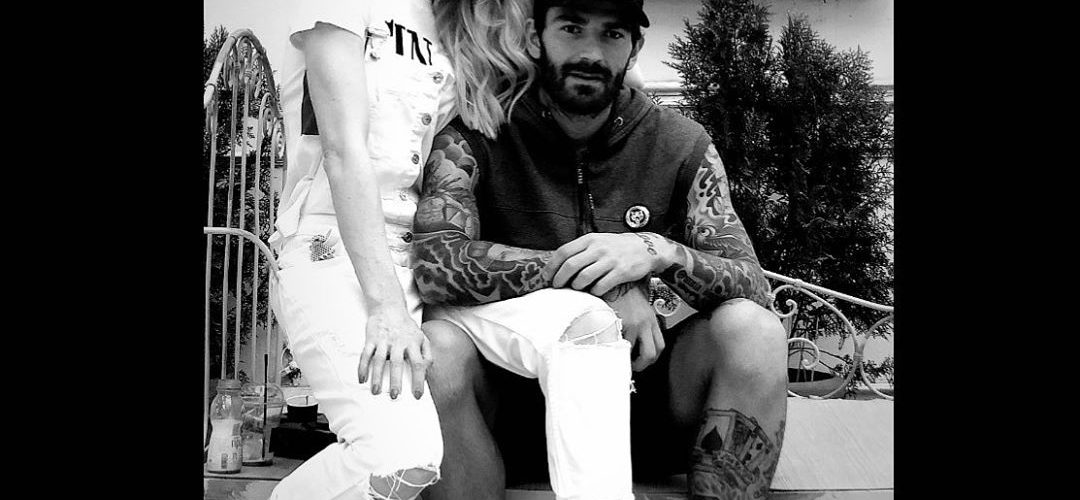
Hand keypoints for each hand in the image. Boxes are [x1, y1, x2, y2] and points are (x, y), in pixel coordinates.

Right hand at [357, 305, 432, 399]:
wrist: (389, 307)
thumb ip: (427, 353)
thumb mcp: (422, 337)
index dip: (419, 380)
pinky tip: (362, 378)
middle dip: (396, 381)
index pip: (418, 363)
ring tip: (376, 391)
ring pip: (379, 360)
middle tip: (395, 396)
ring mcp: (383, 340)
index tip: (417, 394)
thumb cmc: (407, 326)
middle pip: (397, 363)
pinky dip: (362, 367)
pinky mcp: (371, 339)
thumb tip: (427, 370)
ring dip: (377, 377)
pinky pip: (365, 354)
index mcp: (413, 343)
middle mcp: (399, 342)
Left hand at [544, 232, 660, 296]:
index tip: (546, 277)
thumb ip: (580, 250)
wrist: (645, 248)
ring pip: (584, 277)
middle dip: (560, 279)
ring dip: (576, 287)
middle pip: (570, 265)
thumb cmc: (617, 247)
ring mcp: (610, 260)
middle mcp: (598, 248)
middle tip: (557, 287)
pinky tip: (594, 292)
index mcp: (590, 239)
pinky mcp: (621, 272)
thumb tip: (558, 265)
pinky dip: (594, 292)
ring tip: (576, 289)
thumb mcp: (598, 241)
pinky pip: (601, 286)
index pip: (563, 252)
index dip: (552, 266)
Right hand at [605, 281, 664, 371]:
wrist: (614, 279)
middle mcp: (645, 323)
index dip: (652, 358)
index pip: (660, 346)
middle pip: (651, 354)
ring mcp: (633, 324)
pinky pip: (618, 343)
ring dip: (626, 357)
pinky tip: (609, 346)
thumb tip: (642, 335)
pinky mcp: (620, 322)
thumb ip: (644, 320)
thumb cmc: (624, 290)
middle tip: (632, 366)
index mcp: (651, 319)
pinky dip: (614, 348)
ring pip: (633, 351)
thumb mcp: (640, 305)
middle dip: (642, 365)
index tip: (643, 362)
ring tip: (617, 356)